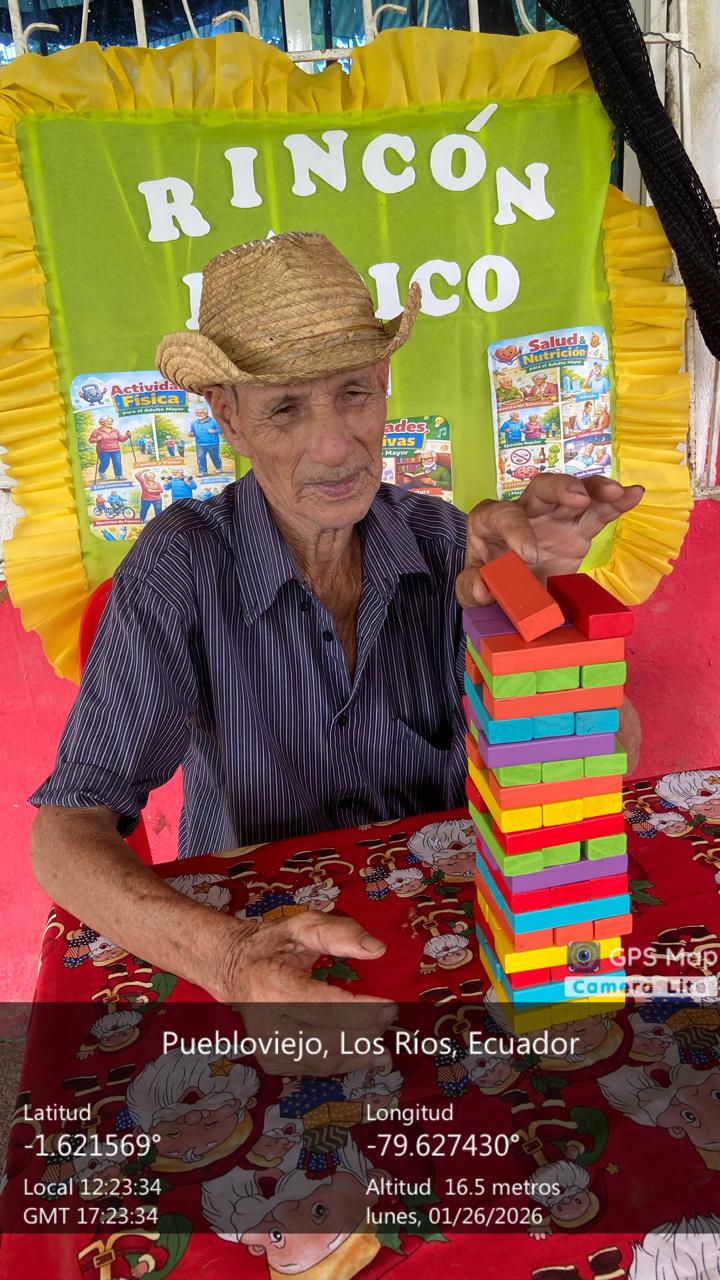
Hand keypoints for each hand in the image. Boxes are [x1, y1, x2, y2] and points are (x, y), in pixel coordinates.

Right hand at [211, 912, 396, 1075]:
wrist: (234, 969)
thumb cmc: (272, 946)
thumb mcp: (303, 927)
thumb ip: (340, 932)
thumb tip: (377, 949)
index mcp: (271, 986)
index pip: (324, 1006)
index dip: (361, 1010)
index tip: (390, 1006)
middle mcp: (266, 1023)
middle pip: (326, 1039)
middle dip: (365, 1032)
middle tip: (390, 1019)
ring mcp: (267, 1046)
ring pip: (323, 1061)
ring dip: (358, 1054)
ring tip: (384, 1047)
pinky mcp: (273, 1061)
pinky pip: (315, 1068)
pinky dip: (343, 1062)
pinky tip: (362, 1054)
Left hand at [456, 475, 643, 607]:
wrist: (510, 596)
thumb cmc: (488, 584)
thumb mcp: (471, 590)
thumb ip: (470, 587)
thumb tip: (484, 589)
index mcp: (491, 521)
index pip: (502, 514)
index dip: (516, 530)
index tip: (529, 556)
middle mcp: (524, 512)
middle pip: (541, 488)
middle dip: (561, 488)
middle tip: (578, 500)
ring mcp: (554, 517)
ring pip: (575, 493)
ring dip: (595, 489)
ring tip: (616, 493)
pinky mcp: (577, 530)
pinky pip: (597, 512)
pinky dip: (616, 503)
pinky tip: (634, 495)